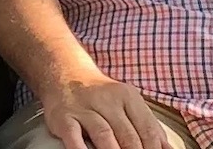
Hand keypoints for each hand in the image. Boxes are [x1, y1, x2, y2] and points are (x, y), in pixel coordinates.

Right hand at [38, 72, 167, 148]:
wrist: (65, 73)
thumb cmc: (102, 97)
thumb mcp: (127, 103)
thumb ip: (147, 125)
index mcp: (129, 97)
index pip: (148, 129)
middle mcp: (108, 100)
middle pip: (128, 136)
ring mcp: (84, 108)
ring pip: (105, 136)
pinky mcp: (64, 117)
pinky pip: (74, 137)